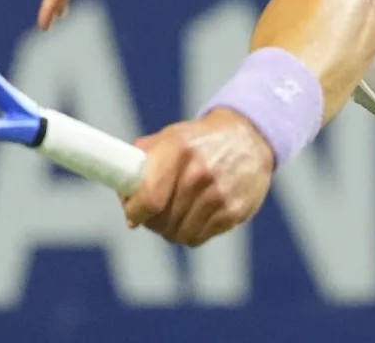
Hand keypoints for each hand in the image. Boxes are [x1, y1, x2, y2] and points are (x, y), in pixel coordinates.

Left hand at [121, 108, 273, 245]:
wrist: (249, 137)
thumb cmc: (199, 140)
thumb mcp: (170, 137)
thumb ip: (142, 161)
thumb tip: (125, 196)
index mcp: (178, 149)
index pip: (149, 197)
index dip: (135, 211)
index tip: (132, 214)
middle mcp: (199, 172)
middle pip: (161, 220)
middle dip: (151, 221)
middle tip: (153, 214)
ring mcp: (219, 193)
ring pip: (178, 233)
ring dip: (171, 229)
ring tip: (175, 215)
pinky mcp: (233, 211)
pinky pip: (198, 238)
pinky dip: (191, 232)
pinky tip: (195, 216)